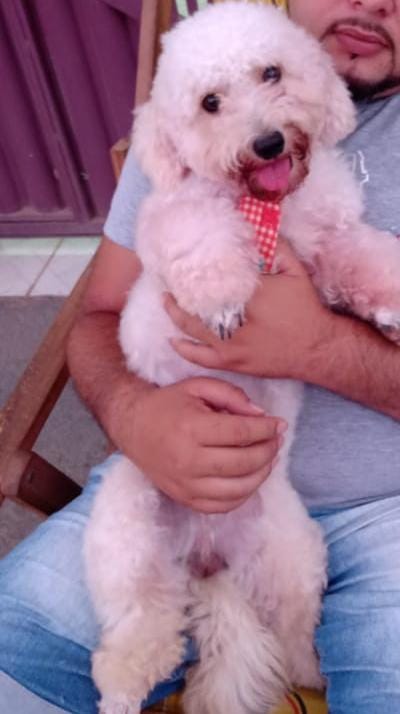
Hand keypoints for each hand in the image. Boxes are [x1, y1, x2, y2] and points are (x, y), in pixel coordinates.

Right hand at [127, 377, 284, 513]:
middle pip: (244, 462)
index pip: (241, 432)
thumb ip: (232, 396)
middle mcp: (188, 460)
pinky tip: (250, 477)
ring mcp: (186, 484)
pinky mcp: (185, 499)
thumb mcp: (198, 386)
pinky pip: (224, 506)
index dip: (267, 429)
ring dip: (262, 474)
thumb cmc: (169, 404)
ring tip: (268, 458)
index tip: (279, 424)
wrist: (133, 427)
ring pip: (239, 489)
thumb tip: (261, 416)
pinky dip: (244, 494)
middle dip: (269, 450)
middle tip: (276, 440)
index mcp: (192, 428)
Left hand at [165, 240, 334, 380]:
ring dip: (175, 313)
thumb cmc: (306, 309)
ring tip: (166, 299)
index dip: (196, 269)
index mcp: (249, 295)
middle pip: (195, 303)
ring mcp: (230, 344)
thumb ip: (277, 248)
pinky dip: (184, 348)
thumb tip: (259, 225)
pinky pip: (201, 357)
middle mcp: (234, 321)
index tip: (184, 258)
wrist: (317, 348)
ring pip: (192, 328)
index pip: (213, 279)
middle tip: (167, 277)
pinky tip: (173, 339)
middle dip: (179, 290)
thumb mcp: (296, 273)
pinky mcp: (232, 362)